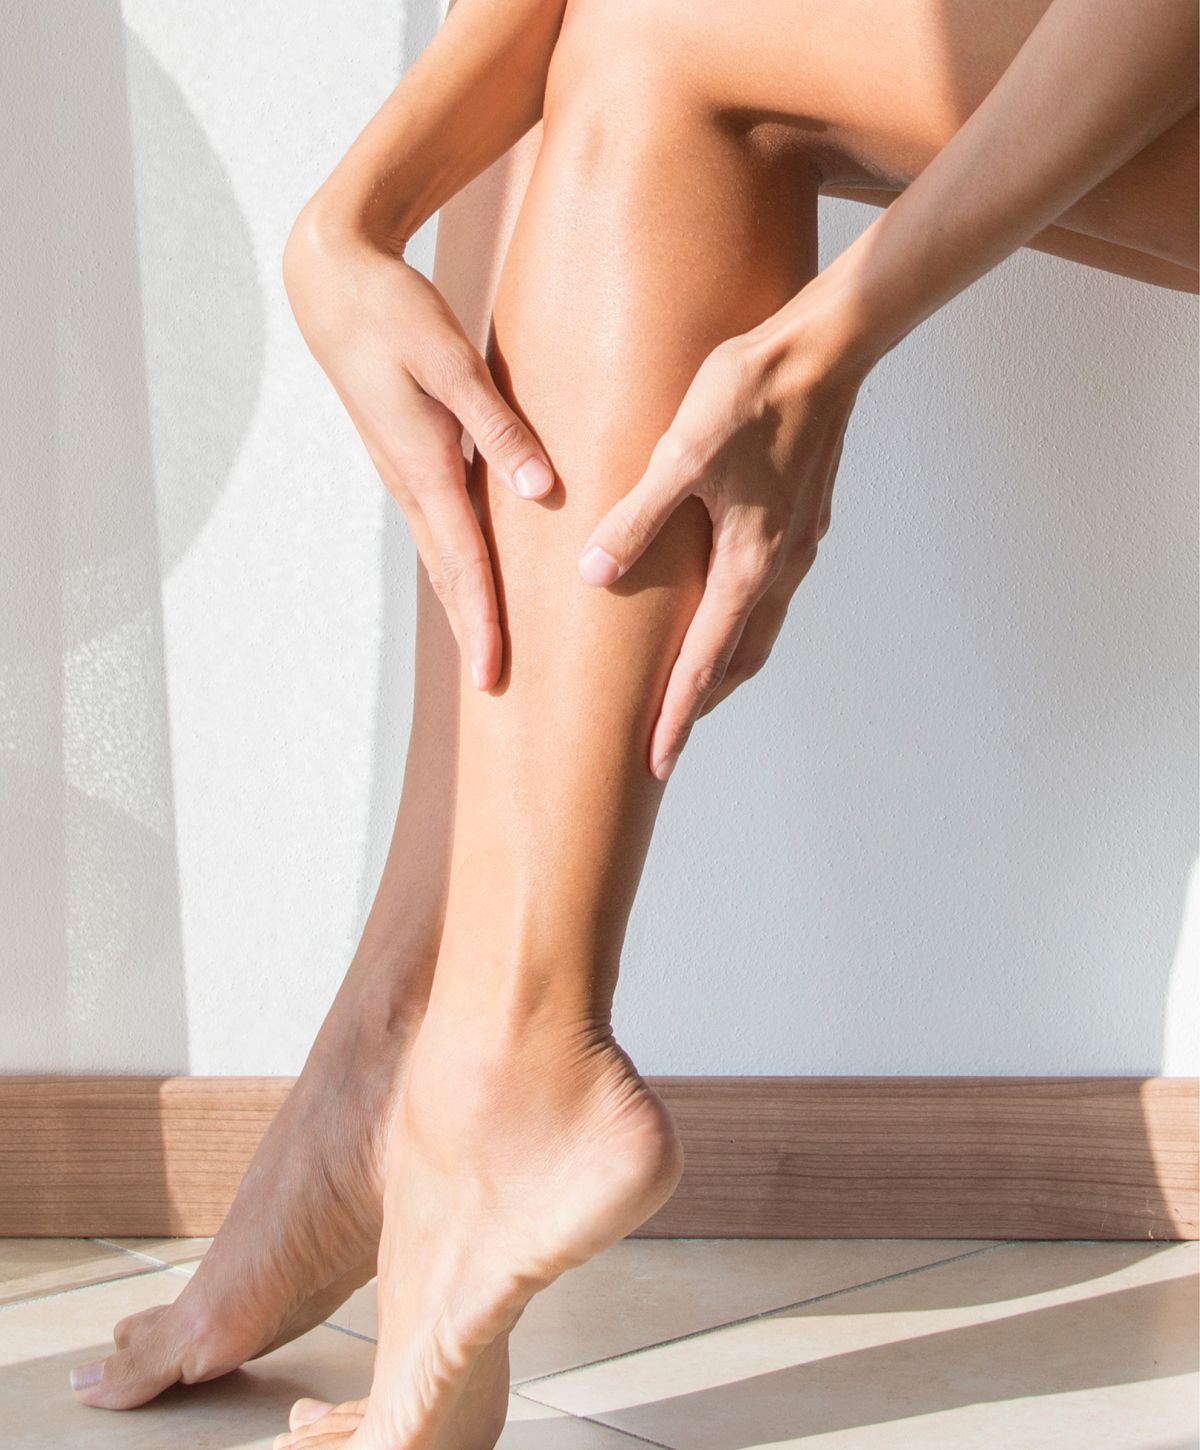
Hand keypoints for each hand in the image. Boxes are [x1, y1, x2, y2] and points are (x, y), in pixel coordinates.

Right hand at [283, 210, 553, 689]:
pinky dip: (456, 564)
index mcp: (423, 467)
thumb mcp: (450, 361)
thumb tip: (541, 490)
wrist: (332, 283)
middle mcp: (411, 482)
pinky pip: (437, 527)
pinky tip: (474, 575)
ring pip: (440, 555)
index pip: (463, 564)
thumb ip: (496, 426)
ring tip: (488, 647)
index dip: (483, 623)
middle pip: (448, 576)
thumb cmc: (395, 312)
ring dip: (464, 604)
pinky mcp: (408, 457)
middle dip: (473, 632)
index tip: (495, 675)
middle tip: (496, 687)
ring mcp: (405, 473)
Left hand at [578, 298, 866, 778]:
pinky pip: (769, 592)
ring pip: (759, 628)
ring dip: (725, 663)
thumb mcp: (680, 455)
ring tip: (691, 683)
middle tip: (668, 735)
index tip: (655, 763)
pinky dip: (742, 620)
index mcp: (749, 563)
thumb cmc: (749, 393)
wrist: (826, 348)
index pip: (705, 662)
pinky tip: (721, 602)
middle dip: (703, 701)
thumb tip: (594, 575)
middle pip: (740, 659)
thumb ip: (637, 518)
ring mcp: (798, 544)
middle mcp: (780, 566)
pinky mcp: (803, 518)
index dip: (677, 716)